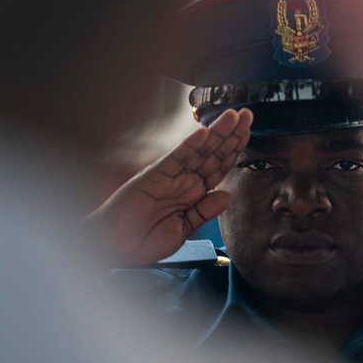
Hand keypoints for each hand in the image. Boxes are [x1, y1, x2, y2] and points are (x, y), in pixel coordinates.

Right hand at [84, 108, 252, 265]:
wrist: (114, 247)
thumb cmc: (143, 241)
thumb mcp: (182, 231)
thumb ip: (203, 213)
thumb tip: (227, 196)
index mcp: (193, 195)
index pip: (219, 168)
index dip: (234, 151)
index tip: (248, 134)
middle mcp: (184, 181)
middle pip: (213, 154)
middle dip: (231, 134)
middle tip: (248, 115)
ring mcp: (170, 177)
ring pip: (198, 151)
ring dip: (216, 133)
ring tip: (232, 116)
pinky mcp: (154, 176)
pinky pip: (176, 159)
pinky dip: (190, 146)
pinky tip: (204, 133)